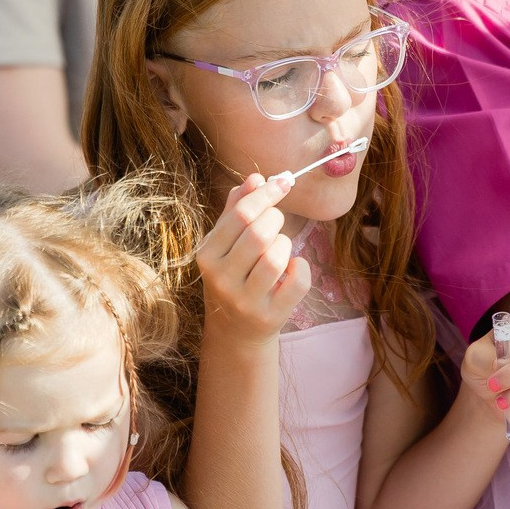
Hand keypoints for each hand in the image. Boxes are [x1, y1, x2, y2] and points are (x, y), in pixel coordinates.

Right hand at [195, 174, 309, 340]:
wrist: (235, 330)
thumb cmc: (234, 275)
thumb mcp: (227, 243)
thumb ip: (237, 208)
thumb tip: (256, 178)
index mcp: (208, 255)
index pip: (240, 215)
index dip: (266, 194)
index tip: (282, 183)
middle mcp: (221, 279)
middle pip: (260, 233)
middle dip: (276, 219)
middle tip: (277, 223)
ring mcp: (245, 300)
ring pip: (277, 257)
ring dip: (286, 245)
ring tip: (279, 250)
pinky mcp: (270, 316)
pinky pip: (298, 281)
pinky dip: (301, 268)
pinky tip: (292, 269)